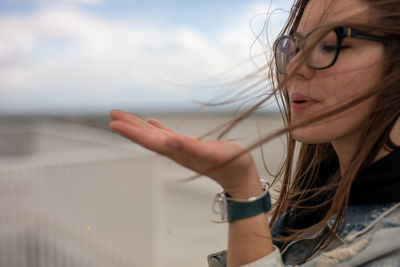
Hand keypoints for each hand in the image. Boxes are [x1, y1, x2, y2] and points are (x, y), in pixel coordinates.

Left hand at [109, 110, 261, 194]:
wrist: (240, 175)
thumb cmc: (230, 164)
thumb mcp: (213, 154)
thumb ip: (191, 149)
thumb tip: (169, 141)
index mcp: (177, 152)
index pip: (148, 141)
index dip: (131, 132)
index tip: (114, 123)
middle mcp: (175, 151)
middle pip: (147, 138)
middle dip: (130, 126)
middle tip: (112, 114)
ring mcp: (181, 149)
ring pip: (155, 136)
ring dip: (140, 126)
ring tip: (125, 116)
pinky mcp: (189, 146)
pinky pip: (168, 135)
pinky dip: (157, 128)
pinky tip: (152, 123)